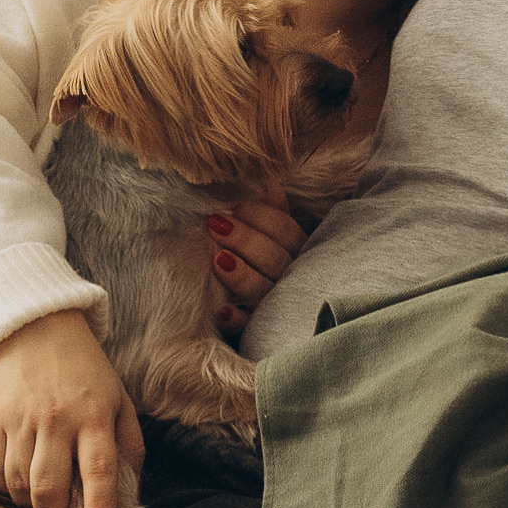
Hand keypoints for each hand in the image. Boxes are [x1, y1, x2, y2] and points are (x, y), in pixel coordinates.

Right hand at [0, 308, 143, 507]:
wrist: (35, 327)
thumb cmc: (85, 371)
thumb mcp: (119, 401)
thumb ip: (130, 448)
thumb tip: (132, 496)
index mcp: (94, 414)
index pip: (99, 469)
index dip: (99, 506)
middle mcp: (55, 418)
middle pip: (48, 487)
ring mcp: (19, 419)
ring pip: (17, 485)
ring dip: (29, 502)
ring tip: (42, 495)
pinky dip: (5, 487)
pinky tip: (18, 479)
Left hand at [208, 184, 305, 337]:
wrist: (237, 298)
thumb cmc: (249, 253)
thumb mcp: (261, 228)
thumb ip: (267, 205)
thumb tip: (265, 177)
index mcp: (293, 249)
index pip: (286, 230)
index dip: (260, 217)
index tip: (231, 205)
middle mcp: (289, 277)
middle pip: (276, 259)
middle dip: (245, 240)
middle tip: (214, 224)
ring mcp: (274, 305)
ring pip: (265, 291)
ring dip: (241, 275)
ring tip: (216, 260)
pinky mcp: (256, 330)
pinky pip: (250, 327)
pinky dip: (236, 319)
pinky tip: (221, 311)